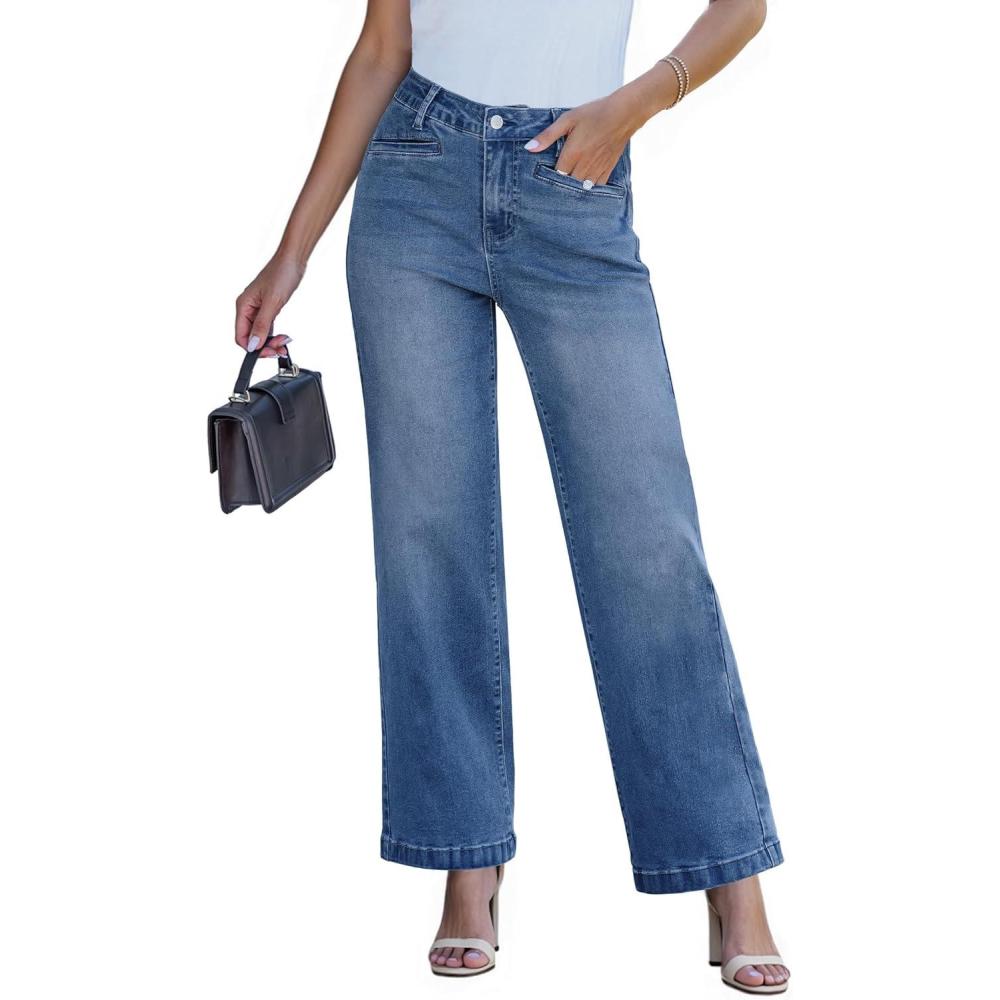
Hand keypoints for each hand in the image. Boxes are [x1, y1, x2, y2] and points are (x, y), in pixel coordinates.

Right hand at [235, 253, 305, 356]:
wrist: (292, 260)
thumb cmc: (281, 274)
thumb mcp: (272, 302)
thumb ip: (262, 325)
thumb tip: (253, 345)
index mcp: (243, 306)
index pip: (240, 336)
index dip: (253, 348)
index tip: (268, 352)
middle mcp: (247, 309)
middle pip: (250, 338)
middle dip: (265, 346)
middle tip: (280, 349)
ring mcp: (257, 309)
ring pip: (260, 334)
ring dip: (271, 342)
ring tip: (284, 343)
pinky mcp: (267, 309)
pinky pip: (267, 328)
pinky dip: (275, 335)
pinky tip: (284, 338)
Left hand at [522, 88, 650, 185]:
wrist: (624, 113)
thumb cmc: (595, 113)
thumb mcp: (567, 119)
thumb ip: (547, 136)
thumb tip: (530, 148)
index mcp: (573, 154)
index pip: (556, 175)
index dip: (549, 177)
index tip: (544, 175)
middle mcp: (585, 165)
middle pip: (568, 184)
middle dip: (561, 184)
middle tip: (554, 182)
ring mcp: (597, 169)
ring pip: (582, 188)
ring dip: (574, 188)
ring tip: (568, 186)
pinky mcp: (608, 169)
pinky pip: (596, 186)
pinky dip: (589, 188)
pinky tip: (584, 185)